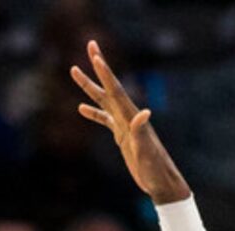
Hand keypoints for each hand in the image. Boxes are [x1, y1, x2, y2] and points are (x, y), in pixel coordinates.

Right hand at [71, 39, 188, 203]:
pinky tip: (81, 108)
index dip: (105, 73)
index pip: (116, 90)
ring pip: (103, 100)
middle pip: (108, 86)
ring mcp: (124, 125)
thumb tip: (144, 112)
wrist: (161, 182)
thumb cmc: (156, 169)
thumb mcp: (147, 151)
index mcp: (132, 117)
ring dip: (89, 86)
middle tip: (90, 44)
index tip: (96, 55)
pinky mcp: (122, 136)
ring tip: (74, 70)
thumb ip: (142, 132)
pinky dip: (93, 113)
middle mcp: (128, 116)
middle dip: (98, 66)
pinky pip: (104, 120)